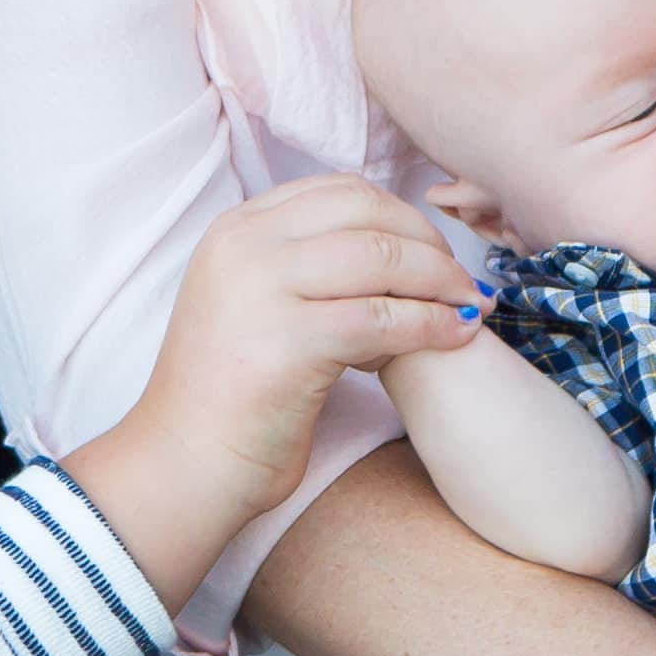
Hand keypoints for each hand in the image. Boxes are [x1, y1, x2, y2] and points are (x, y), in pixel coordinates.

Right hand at [60, 178, 484, 598]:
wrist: (185, 464)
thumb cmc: (229, 395)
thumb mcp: (255, 304)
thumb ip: (304, 266)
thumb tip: (396, 250)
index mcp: (237, 229)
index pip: (339, 192)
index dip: (400, 215)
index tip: (433, 250)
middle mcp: (244, 246)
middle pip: (367, 212)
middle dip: (428, 242)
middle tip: (461, 278)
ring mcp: (262, 289)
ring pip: (382, 257)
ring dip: (441, 279)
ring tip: (470, 304)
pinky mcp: (288, 340)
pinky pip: (384, 317)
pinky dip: (431, 323)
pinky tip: (456, 335)